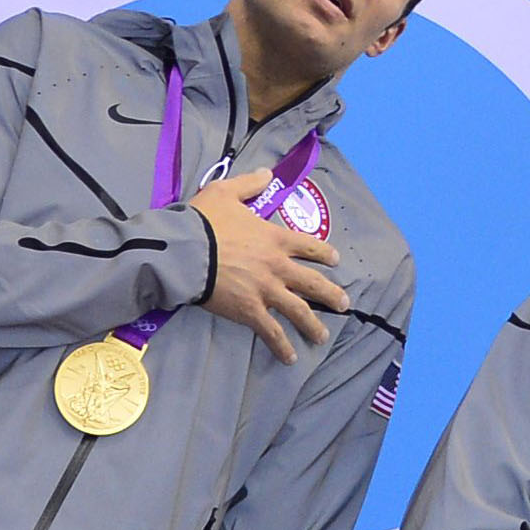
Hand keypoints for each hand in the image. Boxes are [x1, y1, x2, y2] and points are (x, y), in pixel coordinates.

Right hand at [189, 171, 347, 362]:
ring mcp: (266, 290)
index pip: (308, 247)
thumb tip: (268, 173)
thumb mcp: (227, 192)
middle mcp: (278, 266)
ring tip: (322, 336)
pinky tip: (290, 357)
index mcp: (275, 238)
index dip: (324, 254)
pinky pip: (271, 331)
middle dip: (330, 294)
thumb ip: (250, 184)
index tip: (335, 260)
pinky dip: (282, 345)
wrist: (186, 251)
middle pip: (312, 282)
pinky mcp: (250, 310)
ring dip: (313, 324)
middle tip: (343, 303)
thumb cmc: (204, 221)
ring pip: (298, 310)